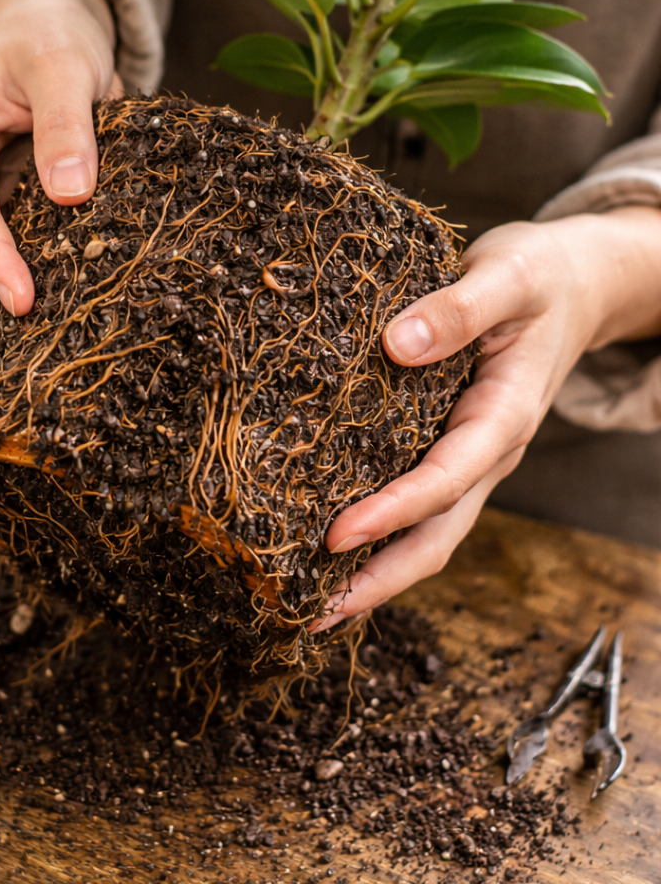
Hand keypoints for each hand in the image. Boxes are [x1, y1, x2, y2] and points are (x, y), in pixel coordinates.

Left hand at [311, 206, 660, 630]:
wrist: (575, 284)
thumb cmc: (541, 276)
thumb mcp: (507, 275)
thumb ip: (458, 309)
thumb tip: (397, 345)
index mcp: (505, 416)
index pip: (445, 480)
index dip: (391, 513)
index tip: (335, 536)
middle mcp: (489, 451)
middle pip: (438, 535)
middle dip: (380, 579)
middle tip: (313, 611)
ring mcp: (472, 456)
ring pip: (430, 532)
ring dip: (377, 571)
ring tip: (312, 601)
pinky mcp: (452, 447)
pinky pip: (420, 505)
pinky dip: (381, 534)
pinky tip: (335, 545)